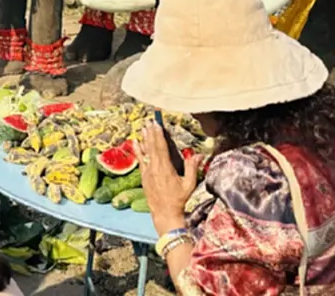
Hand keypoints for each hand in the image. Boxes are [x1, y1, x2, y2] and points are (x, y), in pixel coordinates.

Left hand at [134, 121, 200, 235]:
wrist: (165, 214)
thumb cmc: (179, 200)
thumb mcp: (189, 184)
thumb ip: (192, 168)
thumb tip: (199, 155)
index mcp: (165, 168)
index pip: (161, 147)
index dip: (159, 134)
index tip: (157, 124)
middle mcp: (154, 168)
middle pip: (152, 147)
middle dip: (151, 133)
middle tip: (149, 121)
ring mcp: (147, 172)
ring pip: (145, 152)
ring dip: (144, 139)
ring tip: (143, 128)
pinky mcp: (144, 177)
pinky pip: (140, 161)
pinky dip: (138, 151)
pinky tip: (136, 143)